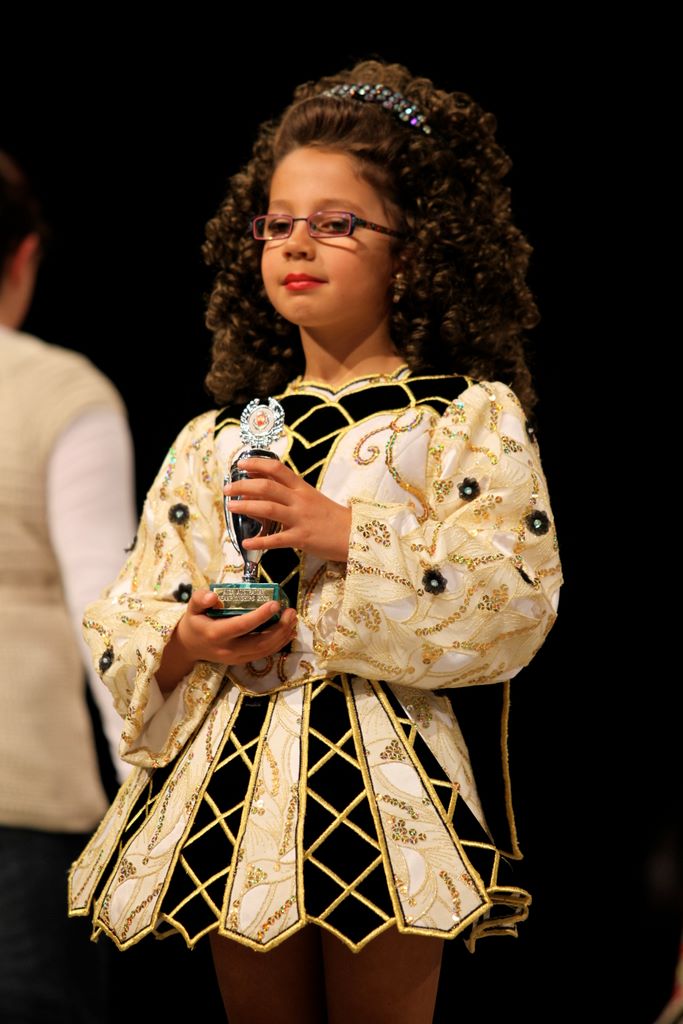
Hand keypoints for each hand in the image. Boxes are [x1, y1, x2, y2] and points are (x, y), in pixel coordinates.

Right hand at [156, 588, 296, 692]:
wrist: (190, 647)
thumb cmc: (195, 622)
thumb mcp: (192, 607)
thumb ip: (200, 598)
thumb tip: (213, 595)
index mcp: (215, 634)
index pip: (241, 626)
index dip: (260, 616)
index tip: (275, 603)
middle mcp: (227, 649)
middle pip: (259, 642)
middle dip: (279, 628)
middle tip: (291, 611)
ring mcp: (236, 658)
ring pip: (265, 650)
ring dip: (282, 636)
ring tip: (293, 619)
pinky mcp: (242, 660)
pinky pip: (264, 654)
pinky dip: (279, 643)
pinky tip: (289, 631)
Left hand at [224, 457, 351, 562]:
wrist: (355, 534)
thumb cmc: (331, 516)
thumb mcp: (311, 498)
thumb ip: (289, 493)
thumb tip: (261, 488)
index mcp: (302, 488)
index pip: (277, 469)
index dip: (256, 464)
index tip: (240, 464)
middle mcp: (300, 500)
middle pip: (267, 487)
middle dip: (243, 486)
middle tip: (227, 489)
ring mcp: (300, 519)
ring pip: (268, 509)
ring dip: (246, 506)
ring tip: (231, 507)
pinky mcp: (302, 538)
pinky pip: (276, 539)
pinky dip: (259, 541)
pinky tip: (246, 543)